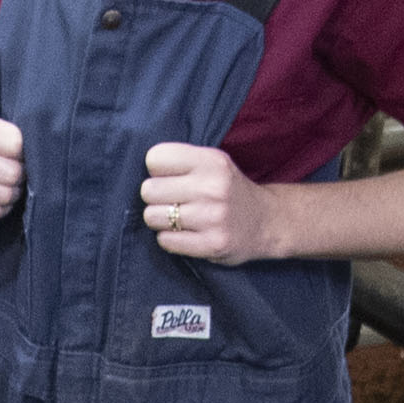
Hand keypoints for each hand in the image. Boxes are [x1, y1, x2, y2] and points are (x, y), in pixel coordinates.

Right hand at [0, 112, 27, 221]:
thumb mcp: (7, 125)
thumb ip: (24, 135)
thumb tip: (44, 158)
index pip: (16, 146)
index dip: (26, 152)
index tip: (22, 152)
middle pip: (11, 174)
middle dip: (21, 175)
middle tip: (19, 171)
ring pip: (3, 195)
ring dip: (13, 192)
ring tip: (9, 184)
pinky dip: (1, 208)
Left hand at [138, 140, 274, 262]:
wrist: (266, 222)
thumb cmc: (228, 190)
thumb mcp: (213, 163)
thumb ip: (181, 161)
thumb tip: (137, 170)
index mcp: (212, 161)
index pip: (155, 158)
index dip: (157, 171)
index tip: (169, 178)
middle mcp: (212, 187)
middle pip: (148, 190)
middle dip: (155, 198)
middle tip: (172, 201)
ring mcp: (213, 217)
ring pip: (152, 217)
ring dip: (160, 220)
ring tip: (178, 218)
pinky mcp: (212, 244)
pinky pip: (165, 241)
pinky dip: (169, 239)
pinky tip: (185, 233)